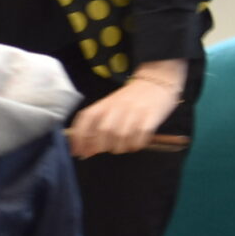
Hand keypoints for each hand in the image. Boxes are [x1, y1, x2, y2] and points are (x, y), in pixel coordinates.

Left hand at [68, 61, 185, 157]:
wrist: (155, 82)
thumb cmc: (129, 100)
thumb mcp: (110, 108)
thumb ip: (97, 128)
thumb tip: (86, 151)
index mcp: (103, 104)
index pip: (85, 120)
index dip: (79, 138)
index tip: (79, 153)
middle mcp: (117, 107)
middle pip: (104, 132)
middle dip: (103, 146)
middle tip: (109, 148)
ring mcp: (134, 111)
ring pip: (122, 136)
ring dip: (121, 147)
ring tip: (124, 146)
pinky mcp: (150, 116)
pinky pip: (140, 136)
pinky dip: (137, 144)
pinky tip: (137, 142)